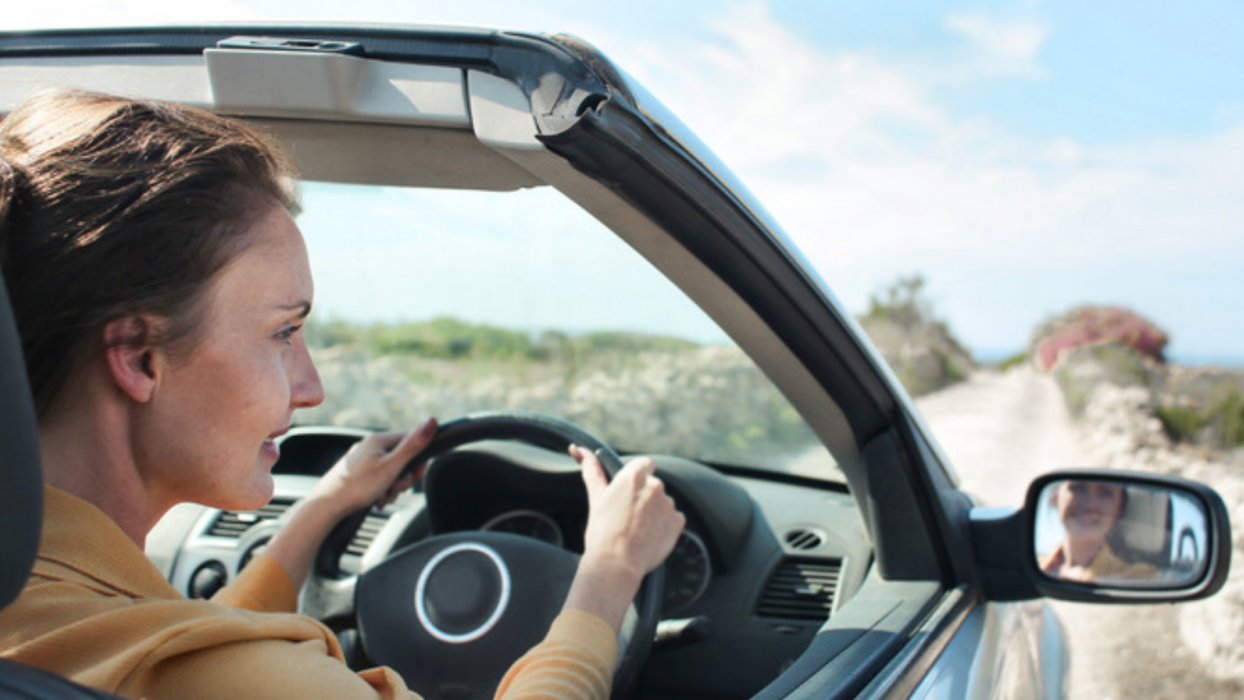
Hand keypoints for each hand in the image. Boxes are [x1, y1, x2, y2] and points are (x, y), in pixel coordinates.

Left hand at [308, 417, 437, 516]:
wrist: (326, 506)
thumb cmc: (357, 487)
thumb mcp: (392, 466)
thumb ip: (413, 445)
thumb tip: (432, 421)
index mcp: (378, 440)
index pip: (410, 439)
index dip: (419, 458)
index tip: (418, 474)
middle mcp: (369, 446)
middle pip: (401, 458)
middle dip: (403, 477)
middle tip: (396, 489)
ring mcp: (361, 460)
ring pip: (390, 471)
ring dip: (392, 486)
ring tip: (383, 497)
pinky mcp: (355, 473)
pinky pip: (377, 478)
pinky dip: (381, 490)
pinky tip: (376, 499)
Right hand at [562, 445, 684, 631]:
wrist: (616, 564)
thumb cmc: (602, 531)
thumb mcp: (596, 497)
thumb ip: (592, 471)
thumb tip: (580, 451)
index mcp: (634, 475)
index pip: (645, 464)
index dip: (637, 477)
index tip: (629, 490)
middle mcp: (655, 485)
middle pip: (652, 485)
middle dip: (643, 497)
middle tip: (627, 515)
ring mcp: (668, 504)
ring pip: (661, 503)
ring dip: (653, 512)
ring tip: (636, 530)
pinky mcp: (677, 522)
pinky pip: (672, 519)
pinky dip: (663, 525)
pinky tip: (648, 536)